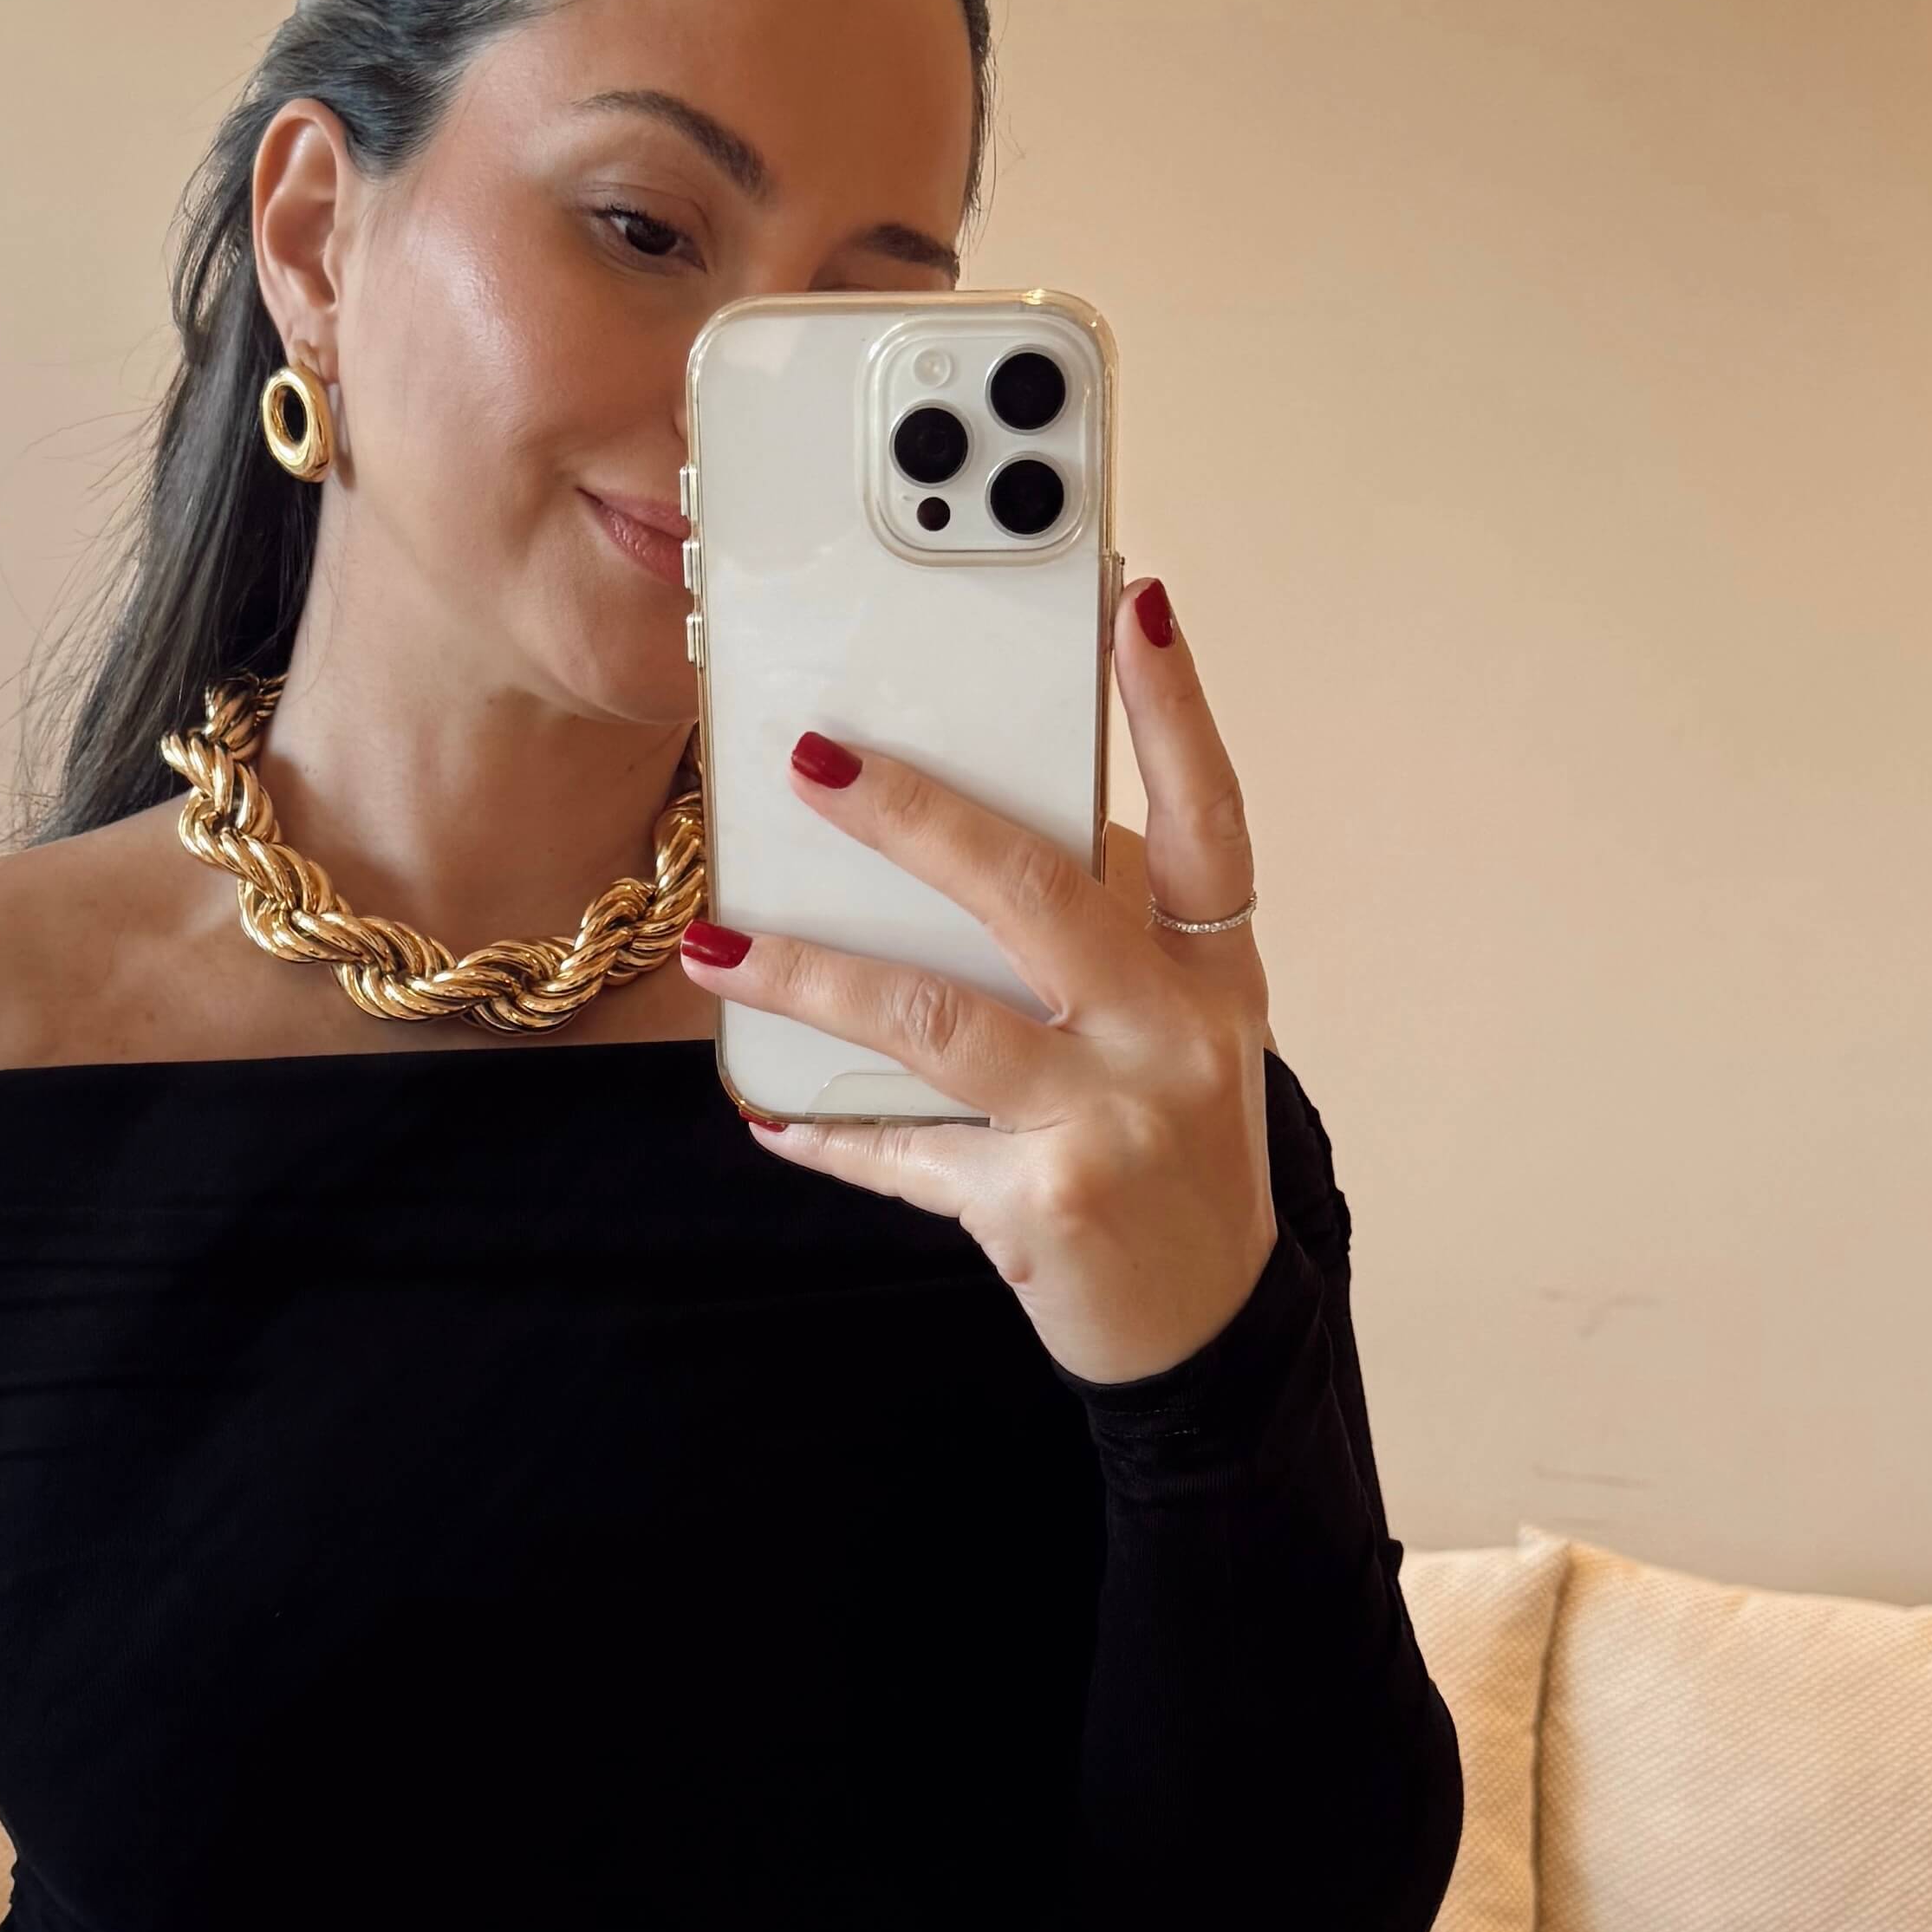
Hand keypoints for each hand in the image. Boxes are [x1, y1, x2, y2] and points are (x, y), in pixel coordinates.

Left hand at [676, 575, 1278, 1386]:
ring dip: (812, 975)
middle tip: (813, 762)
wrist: (1210, 1330)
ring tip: (717, 943)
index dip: (1174, 707)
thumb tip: (956, 841)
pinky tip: (761, 1104)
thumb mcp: (1177, 1032)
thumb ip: (1105, 938)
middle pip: (1036, 894)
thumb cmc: (1172, 1150)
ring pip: (936, 1019)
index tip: (1133, 601)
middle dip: (915, 818)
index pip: (1210, 815)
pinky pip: (905, 1151)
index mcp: (1214, 972)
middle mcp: (1174, 1035)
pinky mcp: (1044, 1205)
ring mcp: (1110, 1121)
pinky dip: (826, 1127)